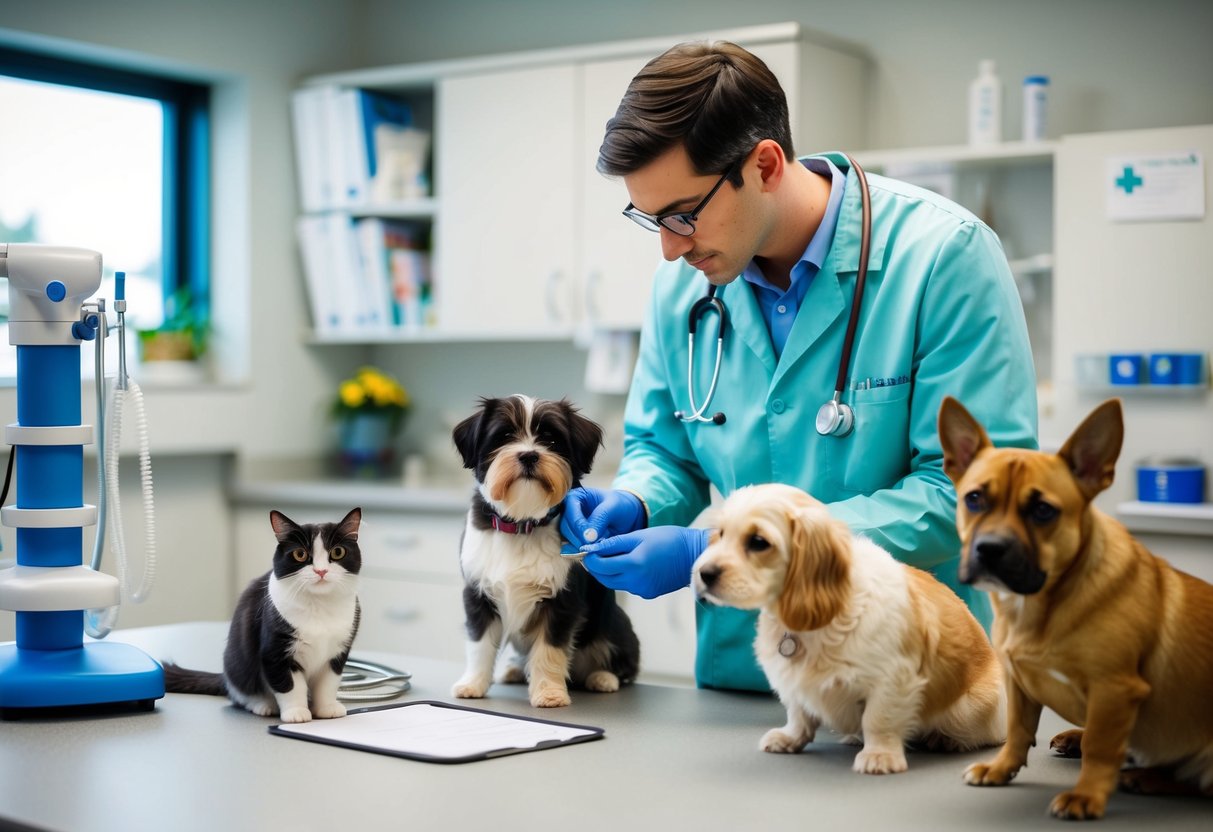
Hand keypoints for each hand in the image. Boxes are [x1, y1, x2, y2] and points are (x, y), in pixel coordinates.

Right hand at [561, 488, 644, 547]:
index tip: (589, 539)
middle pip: (565, 527)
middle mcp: (569, 510)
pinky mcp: (575, 538)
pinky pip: (573, 547)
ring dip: (578, 546)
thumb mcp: (613, 507)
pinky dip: (581, 551)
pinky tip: (592, 553)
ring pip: (567, 538)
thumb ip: (600, 519)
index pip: (570, 512)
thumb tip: (588, 537)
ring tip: (593, 551)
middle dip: (577, 538)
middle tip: (590, 548)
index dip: (578, 526)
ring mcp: (571, 525)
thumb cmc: (620, 506)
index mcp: (576, 497)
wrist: (629, 516)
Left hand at [580, 526, 709, 598]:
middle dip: (596, 566)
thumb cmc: (669, 539)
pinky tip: (628, 564)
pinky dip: (622, 576)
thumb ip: (614, 543)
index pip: (600, 565)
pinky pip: (627, 586)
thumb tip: (592, 547)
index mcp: (634, 564)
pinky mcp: (647, 593)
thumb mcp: (639, 535)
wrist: (694, 555)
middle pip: (604, 577)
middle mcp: (636, 581)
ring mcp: (642, 590)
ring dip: (608, 571)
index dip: (589, 557)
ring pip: (614, 582)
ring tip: (609, 557)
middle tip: (593, 553)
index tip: (586, 549)